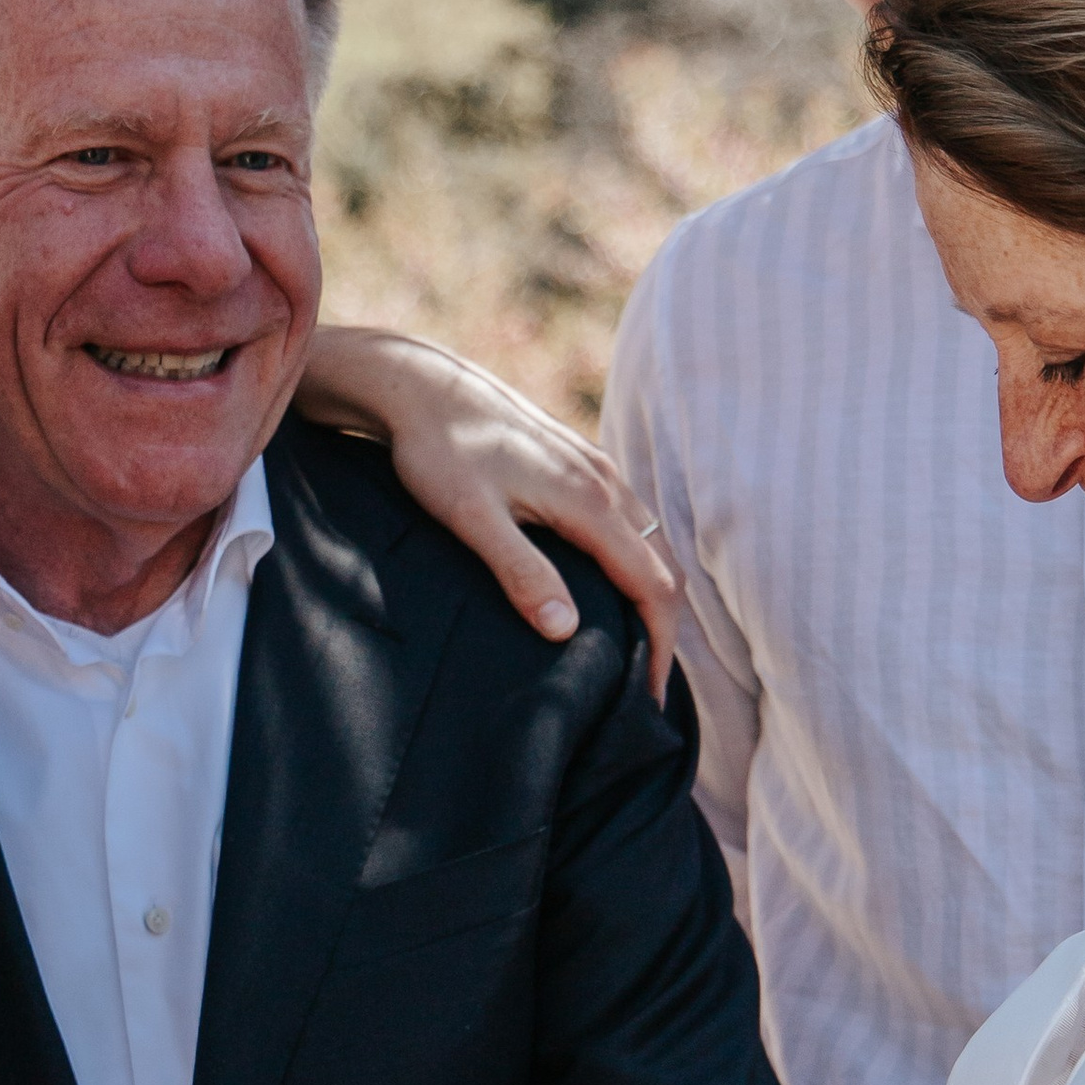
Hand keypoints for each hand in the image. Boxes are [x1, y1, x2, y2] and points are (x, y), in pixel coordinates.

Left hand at [295, 326, 679, 697]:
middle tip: (644, 690)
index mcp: (590, 501)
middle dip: (665, 631)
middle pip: (663, 567)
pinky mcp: (579, 463)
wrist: (419, 386)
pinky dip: (637, 565)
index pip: (653, 586)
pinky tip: (612, 591)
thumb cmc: (436, 452)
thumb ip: (521, 572)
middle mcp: (606, 482)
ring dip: (654, 597)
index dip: (659, 647)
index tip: (645, 698)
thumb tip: (567, 631)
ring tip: (636, 650)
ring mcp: (596, 469)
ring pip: (651, 543)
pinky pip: (630, 522)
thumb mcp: (471, 519)